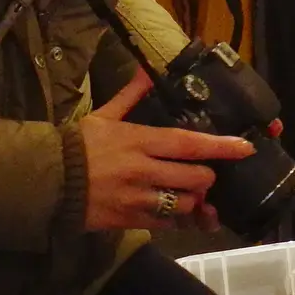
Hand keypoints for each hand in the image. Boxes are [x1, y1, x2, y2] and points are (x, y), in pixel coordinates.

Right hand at [79, 68, 254, 232]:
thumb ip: (131, 94)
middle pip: (195, 178)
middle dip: (207, 176)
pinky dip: (178, 219)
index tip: (245, 147)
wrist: (48, 181)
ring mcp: (138, 199)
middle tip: (206, 172)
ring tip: (191, 193)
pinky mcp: (130, 220)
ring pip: (184, 204)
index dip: (220, 146)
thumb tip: (147, 70)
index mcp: (140, 141)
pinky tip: (179, 213)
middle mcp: (144, 170)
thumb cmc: (78, 145)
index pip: (189, 143)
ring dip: (194, 199)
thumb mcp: (105, 115)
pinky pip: (167, 224)